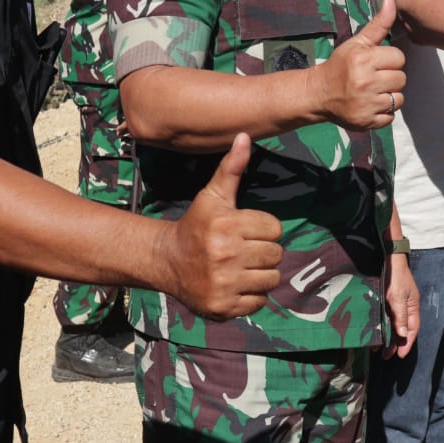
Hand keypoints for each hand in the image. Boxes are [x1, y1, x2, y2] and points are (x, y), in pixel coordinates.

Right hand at [162, 133, 282, 319]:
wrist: (168, 261)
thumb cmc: (196, 225)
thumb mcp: (212, 196)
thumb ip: (232, 168)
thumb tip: (245, 136)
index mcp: (227, 225)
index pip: (275, 229)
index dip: (263, 229)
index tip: (244, 231)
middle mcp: (225, 254)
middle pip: (276, 255)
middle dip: (263, 252)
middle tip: (242, 250)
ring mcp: (224, 283)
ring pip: (271, 279)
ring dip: (260, 274)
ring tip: (240, 267)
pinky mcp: (223, 306)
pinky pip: (259, 302)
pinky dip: (251, 296)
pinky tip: (234, 284)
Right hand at [313, 0, 405, 129]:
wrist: (318, 94)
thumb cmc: (340, 66)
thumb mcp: (357, 43)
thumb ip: (378, 24)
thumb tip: (391, 0)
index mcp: (363, 60)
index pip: (398, 58)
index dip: (389, 60)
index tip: (375, 62)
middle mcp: (364, 82)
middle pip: (401, 79)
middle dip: (390, 77)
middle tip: (374, 77)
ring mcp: (366, 104)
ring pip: (399, 98)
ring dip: (389, 95)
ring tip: (373, 91)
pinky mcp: (366, 121)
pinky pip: (390, 116)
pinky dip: (383, 112)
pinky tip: (370, 104)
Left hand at [382, 253, 419, 359]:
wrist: (389, 258)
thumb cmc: (396, 277)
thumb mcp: (398, 298)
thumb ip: (400, 316)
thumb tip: (402, 335)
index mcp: (412, 307)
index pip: (412, 330)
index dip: (407, 343)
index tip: (400, 356)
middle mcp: (406, 307)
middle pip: (402, 330)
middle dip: (395, 344)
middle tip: (386, 356)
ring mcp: (397, 304)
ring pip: (393, 325)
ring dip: (387, 337)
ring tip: (378, 349)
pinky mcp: (388, 300)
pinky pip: (386, 317)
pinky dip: (382, 326)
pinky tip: (375, 332)